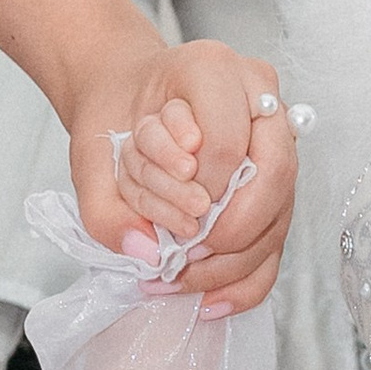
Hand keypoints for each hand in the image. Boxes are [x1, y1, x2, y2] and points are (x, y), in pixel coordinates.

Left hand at [68, 36, 292, 313]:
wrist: (125, 100)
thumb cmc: (115, 118)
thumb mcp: (90, 156)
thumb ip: (106, 206)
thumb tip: (145, 253)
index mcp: (213, 68)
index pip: (227, 141)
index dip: (203, 190)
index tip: (173, 215)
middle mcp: (258, 95)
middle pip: (274, 175)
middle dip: (227, 230)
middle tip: (184, 256)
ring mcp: (278, 136)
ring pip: (280, 211)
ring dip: (232, 261)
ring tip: (183, 281)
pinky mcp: (278, 180)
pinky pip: (277, 238)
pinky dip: (246, 278)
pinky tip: (213, 301)